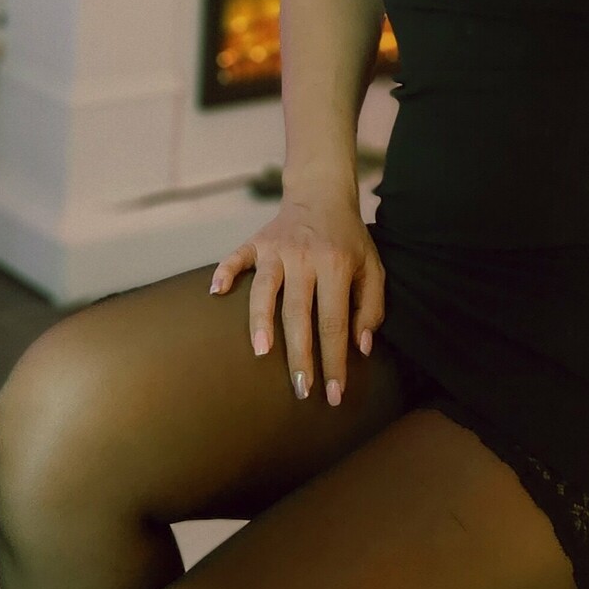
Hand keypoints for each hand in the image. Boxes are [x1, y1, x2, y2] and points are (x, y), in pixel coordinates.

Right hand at [208, 189, 383, 405]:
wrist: (323, 194)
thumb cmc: (350, 240)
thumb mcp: (373, 268)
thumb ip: (371, 307)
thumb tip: (360, 347)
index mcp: (336, 266)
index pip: (334, 322)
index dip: (334, 361)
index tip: (333, 394)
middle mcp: (305, 258)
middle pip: (299, 314)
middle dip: (300, 356)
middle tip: (301, 390)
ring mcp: (277, 249)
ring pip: (264, 289)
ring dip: (261, 321)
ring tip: (261, 352)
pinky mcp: (256, 241)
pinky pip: (236, 257)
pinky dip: (225, 272)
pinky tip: (216, 291)